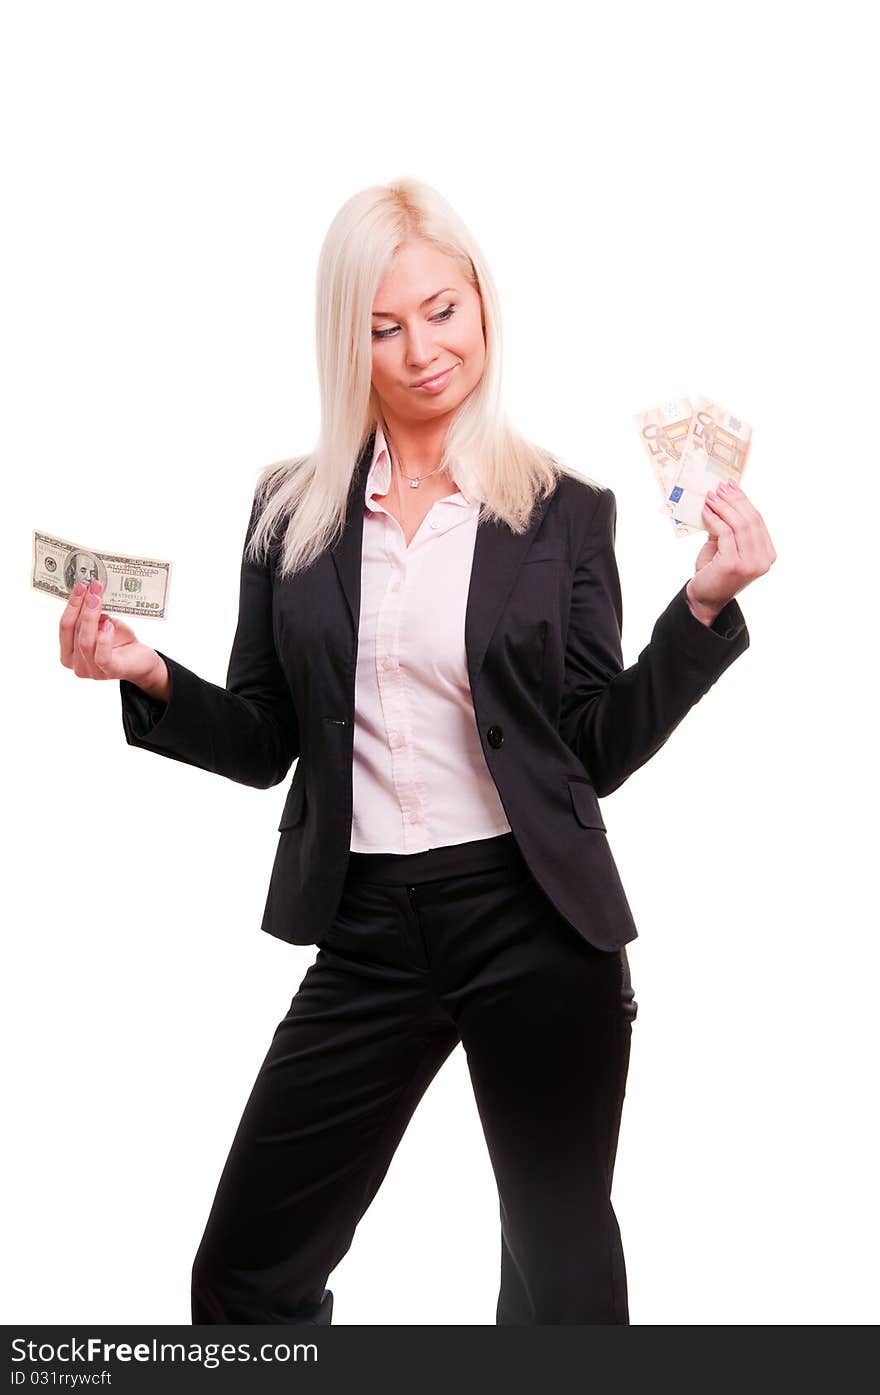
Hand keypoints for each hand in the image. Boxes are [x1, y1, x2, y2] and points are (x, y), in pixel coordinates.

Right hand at [59, 578, 167, 691]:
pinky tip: (108, 624)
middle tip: (92, 588)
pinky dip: (104, 639)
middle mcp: (77, 664)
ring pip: (85, 642)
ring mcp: (92, 671)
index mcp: (69, 653)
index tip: (80, 586)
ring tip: (98, 599)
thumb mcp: (103, 624)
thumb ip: (93, 616)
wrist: (142, 660)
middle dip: (82, 606)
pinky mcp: (110, 672)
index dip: (71, 605)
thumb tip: (89, 594)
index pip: (64, 626)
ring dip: (91, 617)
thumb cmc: (119, 642)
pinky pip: (102, 656)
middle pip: (73, 631)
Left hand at [686, 480, 775, 621]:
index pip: (757, 520)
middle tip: (720, 487)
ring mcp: (751, 563)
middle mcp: (764, 559)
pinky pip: (725, 533)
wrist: (704, 598)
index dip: (744, 500)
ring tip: (711, 496)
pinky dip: (715, 519)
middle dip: (734, 500)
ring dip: (723, 507)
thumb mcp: (725, 546)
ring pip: (739, 524)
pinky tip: (706, 511)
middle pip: (751, 520)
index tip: (731, 486)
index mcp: (767, 554)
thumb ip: (729, 527)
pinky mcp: (734, 564)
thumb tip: (724, 498)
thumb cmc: (714, 572)